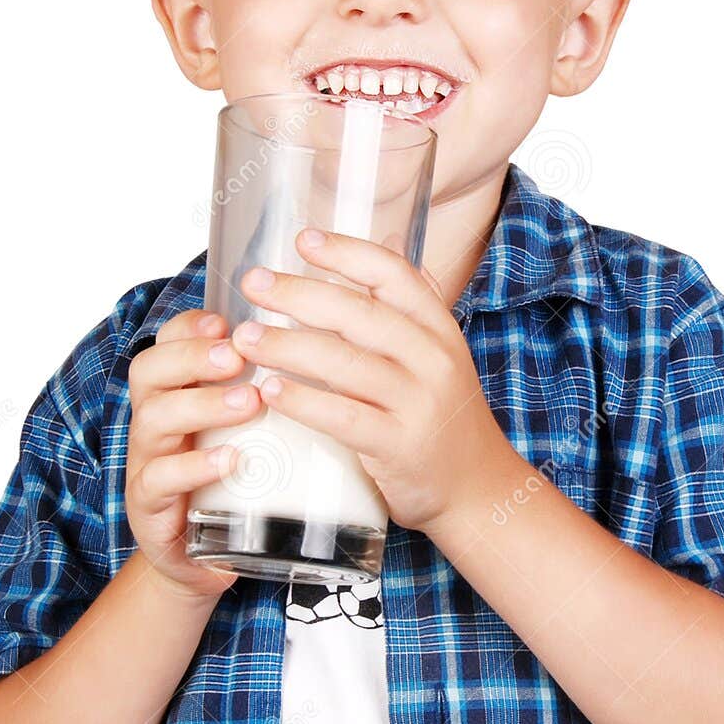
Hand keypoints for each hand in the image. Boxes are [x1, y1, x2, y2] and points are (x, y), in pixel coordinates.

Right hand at [124, 307, 262, 600]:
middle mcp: (153, 420)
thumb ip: (270, 389)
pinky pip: (159, 480)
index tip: (228, 321)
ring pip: (154, 419)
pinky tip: (230, 460)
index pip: (168, 342)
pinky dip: (194, 467)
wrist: (205, 559)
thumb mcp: (249, 430)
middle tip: (238, 355)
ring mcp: (146, 463)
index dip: (191, 326)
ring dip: (202, 404)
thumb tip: (328, 345)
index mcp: (174, 393)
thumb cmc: (233, 483)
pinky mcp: (148, 507)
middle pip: (149, 370)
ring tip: (248, 402)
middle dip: (192, 356)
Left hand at [230, 227, 511, 534]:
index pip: (394, 275)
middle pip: (360, 314)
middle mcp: (433, 360)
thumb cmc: (443, 416)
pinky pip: (344, 418)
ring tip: (245, 338)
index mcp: (439, 329)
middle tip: (254, 283)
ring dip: (287, 346)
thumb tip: (386, 235)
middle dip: (299, 293)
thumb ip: (410, 303)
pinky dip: (304, 401)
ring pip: (345, 363)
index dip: (347, 252)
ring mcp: (418, 403)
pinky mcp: (399, 446)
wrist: (477, 488)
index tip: (303, 239)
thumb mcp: (439, 353)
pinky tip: (270, 390)